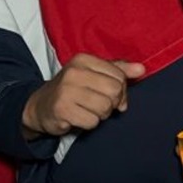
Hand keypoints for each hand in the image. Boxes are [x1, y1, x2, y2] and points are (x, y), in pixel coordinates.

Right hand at [21, 53, 144, 138]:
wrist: (40, 106)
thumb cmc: (72, 89)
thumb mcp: (93, 74)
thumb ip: (118, 70)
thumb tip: (142, 69)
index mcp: (84, 59)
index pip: (119, 76)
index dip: (120, 90)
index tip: (109, 95)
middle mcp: (74, 72)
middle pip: (114, 92)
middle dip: (111, 103)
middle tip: (98, 104)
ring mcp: (66, 90)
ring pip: (105, 108)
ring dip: (100, 115)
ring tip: (86, 110)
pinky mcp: (62, 109)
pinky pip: (92, 121)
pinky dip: (89, 123)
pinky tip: (78, 117)